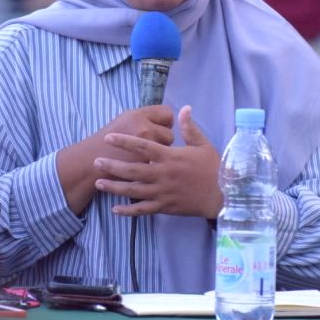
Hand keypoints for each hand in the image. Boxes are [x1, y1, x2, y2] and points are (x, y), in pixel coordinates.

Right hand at [92, 105, 174, 172]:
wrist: (90, 162)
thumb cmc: (105, 143)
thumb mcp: (123, 122)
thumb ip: (142, 119)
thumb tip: (161, 121)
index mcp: (137, 115)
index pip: (167, 113)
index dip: (165, 122)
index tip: (159, 129)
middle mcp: (143, 127)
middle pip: (169, 133)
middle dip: (163, 141)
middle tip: (152, 147)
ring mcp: (144, 147)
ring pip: (167, 150)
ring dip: (161, 155)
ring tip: (149, 157)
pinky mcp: (144, 163)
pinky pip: (160, 163)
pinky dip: (156, 166)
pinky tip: (146, 167)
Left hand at [93, 105, 222, 217]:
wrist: (224, 194)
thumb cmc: (214, 167)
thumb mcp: (203, 144)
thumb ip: (190, 127)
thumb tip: (184, 108)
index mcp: (170, 157)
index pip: (142, 146)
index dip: (124, 141)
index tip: (109, 138)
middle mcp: (162, 174)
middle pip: (132, 169)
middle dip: (112, 165)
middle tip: (96, 162)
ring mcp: (162, 192)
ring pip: (134, 190)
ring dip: (115, 187)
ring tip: (99, 183)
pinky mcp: (165, 207)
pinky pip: (143, 210)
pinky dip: (128, 211)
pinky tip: (115, 209)